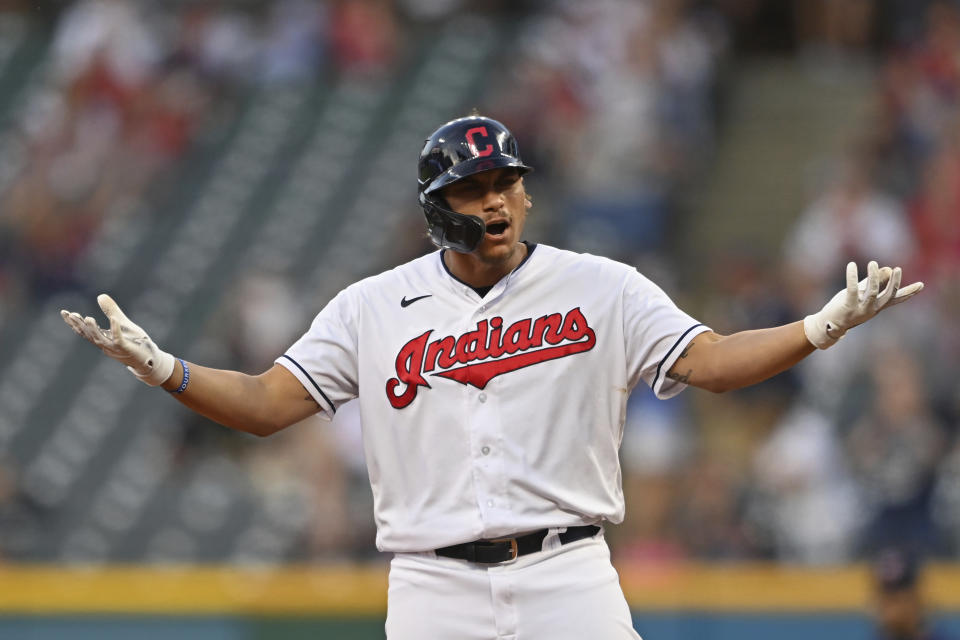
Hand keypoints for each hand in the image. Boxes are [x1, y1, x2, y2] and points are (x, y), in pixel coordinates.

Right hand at [61, 294, 175, 385]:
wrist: (150, 360)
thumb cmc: (135, 342)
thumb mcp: (122, 323)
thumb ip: (111, 311)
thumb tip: (100, 295)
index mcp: (102, 339)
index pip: (84, 331)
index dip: (73, 323)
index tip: (64, 313)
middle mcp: (105, 345)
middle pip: (88, 335)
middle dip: (79, 326)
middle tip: (70, 315)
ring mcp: (115, 348)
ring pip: (100, 339)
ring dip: (93, 329)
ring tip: (88, 318)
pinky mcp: (126, 349)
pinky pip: (119, 339)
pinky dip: (115, 329)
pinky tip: (114, 319)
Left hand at [803, 261, 923, 348]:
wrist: (828, 325)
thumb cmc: (846, 308)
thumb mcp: (861, 295)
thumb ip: (872, 283)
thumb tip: (887, 269)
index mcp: (877, 306)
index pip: (896, 299)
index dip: (909, 292)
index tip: (921, 285)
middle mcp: (872, 308)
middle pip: (888, 295)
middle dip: (894, 282)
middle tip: (898, 269)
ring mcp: (860, 308)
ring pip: (872, 292)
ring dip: (873, 277)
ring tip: (873, 263)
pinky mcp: (848, 306)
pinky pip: (852, 289)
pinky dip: (852, 276)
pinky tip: (851, 265)